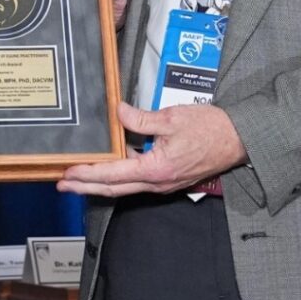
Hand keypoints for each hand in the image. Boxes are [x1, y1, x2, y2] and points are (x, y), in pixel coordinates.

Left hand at [56, 101, 246, 197]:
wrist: (238, 140)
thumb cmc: (210, 128)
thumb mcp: (172, 117)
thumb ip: (141, 118)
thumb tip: (117, 112)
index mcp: (156, 169)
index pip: (113, 174)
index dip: (88, 174)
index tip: (68, 172)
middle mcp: (157, 182)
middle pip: (114, 188)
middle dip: (86, 186)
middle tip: (62, 183)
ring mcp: (162, 183)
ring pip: (124, 186)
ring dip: (99, 183)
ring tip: (78, 176)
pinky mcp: (167, 178)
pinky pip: (136, 180)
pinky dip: (117, 177)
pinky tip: (107, 168)